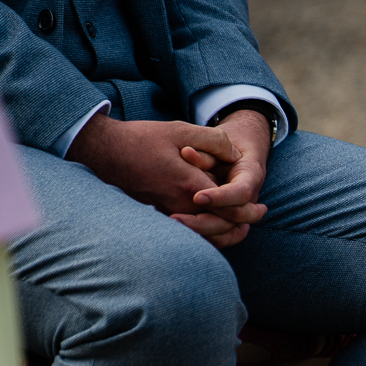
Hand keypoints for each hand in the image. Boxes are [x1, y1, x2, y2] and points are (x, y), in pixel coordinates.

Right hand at [67, 115, 259, 247]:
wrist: (105, 152)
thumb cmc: (143, 139)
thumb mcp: (181, 130)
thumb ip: (213, 141)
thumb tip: (235, 155)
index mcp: (189, 185)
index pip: (228, 208)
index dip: (248, 211)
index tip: (261, 208)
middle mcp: (179, 205)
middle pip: (219, 227)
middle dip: (241, 225)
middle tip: (258, 216)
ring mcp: (166, 213)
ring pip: (202, 235)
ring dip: (224, 233)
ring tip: (242, 227)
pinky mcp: (157, 215)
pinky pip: (186, 233)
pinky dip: (204, 234)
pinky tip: (214, 226)